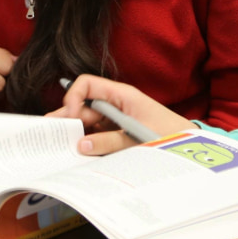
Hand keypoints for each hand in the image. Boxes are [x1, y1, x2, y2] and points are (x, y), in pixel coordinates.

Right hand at [47, 75, 193, 154]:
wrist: (188, 145)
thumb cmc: (169, 134)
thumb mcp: (137, 136)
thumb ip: (110, 141)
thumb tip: (82, 145)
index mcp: (121, 95)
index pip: (87, 85)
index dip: (73, 97)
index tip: (69, 117)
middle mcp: (115, 104)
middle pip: (83, 107)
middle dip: (67, 120)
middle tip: (48, 137)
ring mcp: (115, 119)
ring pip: (87, 123)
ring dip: (75, 134)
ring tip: (58, 148)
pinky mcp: (117, 133)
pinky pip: (96, 135)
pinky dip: (87, 143)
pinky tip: (77, 154)